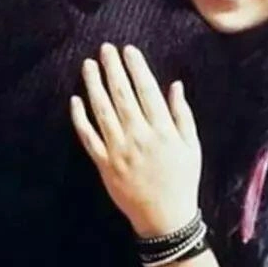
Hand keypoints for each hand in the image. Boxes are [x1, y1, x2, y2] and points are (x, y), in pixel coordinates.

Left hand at [70, 43, 201, 237]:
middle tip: (105, 48)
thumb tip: (175, 84)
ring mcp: (118, 150)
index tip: (128, 49)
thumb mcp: (192, 145)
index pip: (147, 90)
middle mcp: (139, 136)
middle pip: (122, 95)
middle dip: (113, 68)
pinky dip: (80, 118)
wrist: (165, 218)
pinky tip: (75, 100)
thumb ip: (181, 114)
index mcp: (162, 130)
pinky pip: (88, 138)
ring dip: (94, 85)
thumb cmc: (182, 178)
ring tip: (88, 65)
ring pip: (102, 111)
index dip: (136, 67)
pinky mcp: (104, 164)